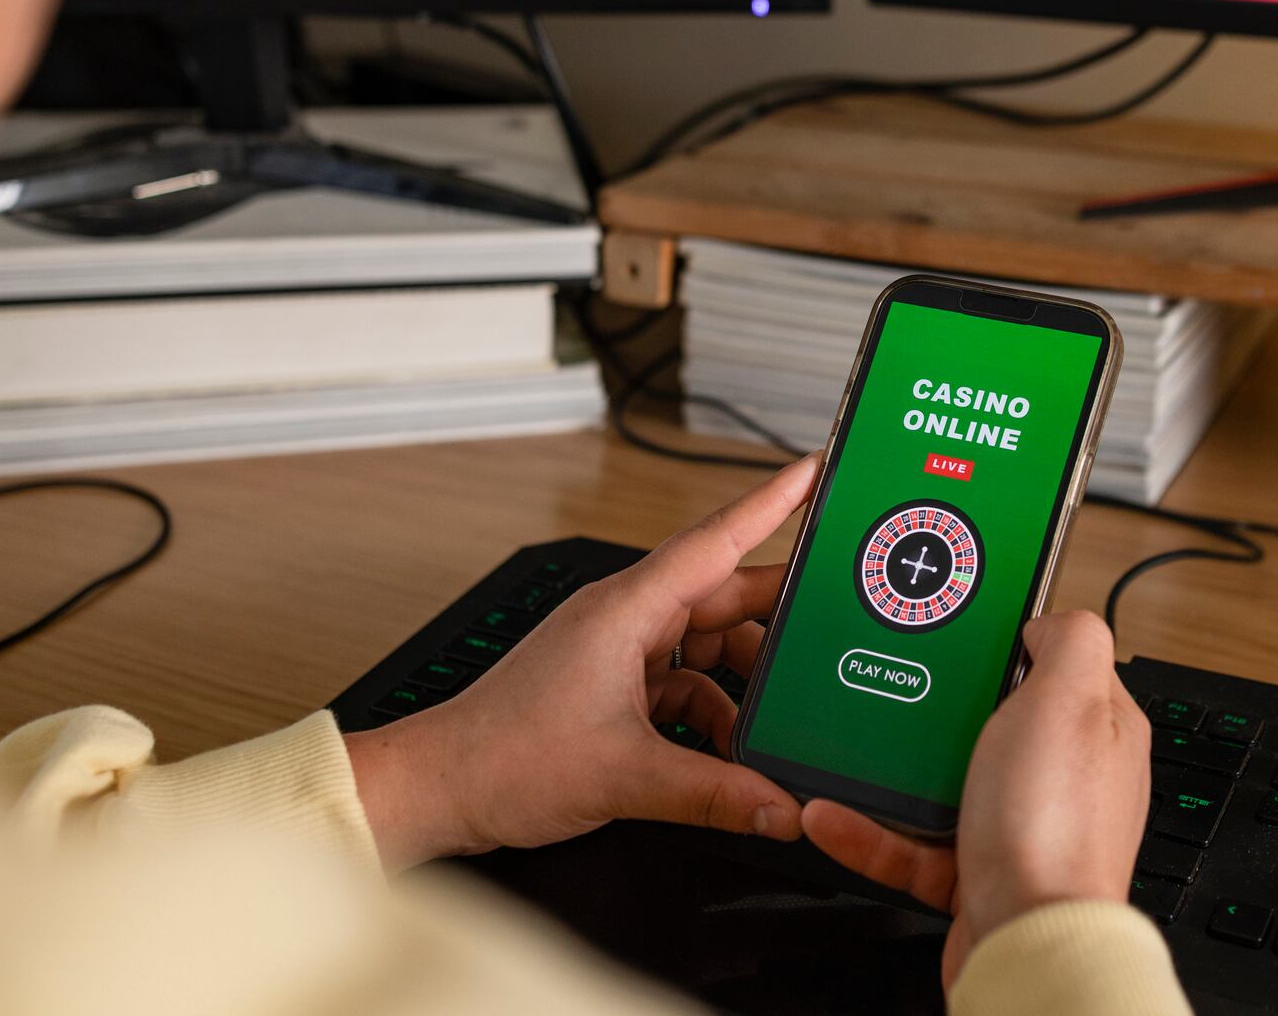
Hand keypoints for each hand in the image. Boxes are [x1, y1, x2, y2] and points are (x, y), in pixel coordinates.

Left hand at [346, 454, 818, 872]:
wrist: (438, 788)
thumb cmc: (501, 758)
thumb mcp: (625, 776)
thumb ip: (714, 793)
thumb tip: (780, 807)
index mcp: (626, 609)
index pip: (716, 539)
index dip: (772, 502)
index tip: (816, 470)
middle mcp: (626, 618)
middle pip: (725, 598)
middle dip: (781, 615)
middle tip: (839, 621)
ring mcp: (619, 652)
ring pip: (708, 647)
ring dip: (745, 683)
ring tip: (782, 719)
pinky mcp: (613, 687)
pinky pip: (685, 683)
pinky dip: (715, 712)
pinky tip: (734, 750)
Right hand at [801, 610, 1151, 988]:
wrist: (1029, 944)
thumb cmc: (1057, 829)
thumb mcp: (1071, 698)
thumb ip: (1070, 639)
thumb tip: (1048, 620)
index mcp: (1095, 727)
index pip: (1050, 663)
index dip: (1003, 641)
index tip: (954, 625)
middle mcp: (1061, 777)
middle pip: (986, 719)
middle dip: (931, 705)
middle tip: (888, 682)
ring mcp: (1019, 826)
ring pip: (940, 781)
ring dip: (886, 770)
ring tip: (841, 748)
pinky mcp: (976, 873)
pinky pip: (909, 842)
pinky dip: (867, 828)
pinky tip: (831, 812)